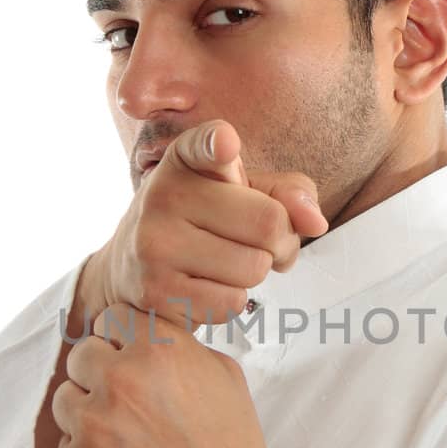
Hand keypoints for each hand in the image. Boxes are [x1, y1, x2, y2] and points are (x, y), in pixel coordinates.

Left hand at [52, 299, 284, 447]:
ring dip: (87, 412)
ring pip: (65, 400)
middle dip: (101, 373)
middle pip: (82, 355)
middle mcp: (119, 382)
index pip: (112, 318)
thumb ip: (180, 345)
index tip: (130, 356)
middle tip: (127, 400)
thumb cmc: (231, 447)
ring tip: (123, 436)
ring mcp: (92, 428)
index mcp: (157, 351)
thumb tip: (150, 335)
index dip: (122, 338)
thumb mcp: (224, 375)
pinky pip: (66, 447)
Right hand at [99, 119, 329, 330]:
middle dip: (280, 241)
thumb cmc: (202, 223)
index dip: (220, 145)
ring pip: (254, 269)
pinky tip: (206, 286)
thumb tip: (315, 222)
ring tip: (227, 263)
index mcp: (184, 160)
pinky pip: (232, 303)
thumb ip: (287, 193)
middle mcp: (162, 196)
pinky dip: (232, 300)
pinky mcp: (156, 292)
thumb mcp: (240, 192)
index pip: (205, 145)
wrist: (130, 270)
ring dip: (254, 273)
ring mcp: (154, 245)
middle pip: (269, 223)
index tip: (226, 144)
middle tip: (259, 243)